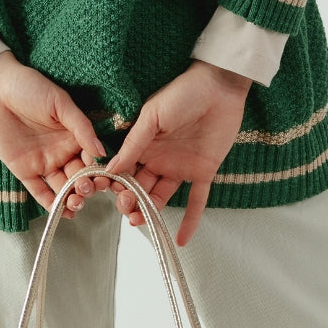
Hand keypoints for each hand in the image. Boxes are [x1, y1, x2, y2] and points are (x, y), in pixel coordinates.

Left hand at [0, 51, 107, 220]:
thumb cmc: (29, 87)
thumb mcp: (60, 103)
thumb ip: (81, 127)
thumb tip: (102, 151)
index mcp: (74, 135)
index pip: (92, 158)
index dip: (100, 170)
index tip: (105, 178)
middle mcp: (62, 151)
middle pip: (80, 176)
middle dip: (87, 186)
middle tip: (87, 189)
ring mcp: (44, 162)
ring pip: (63, 187)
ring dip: (72, 197)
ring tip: (76, 202)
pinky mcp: (24, 170)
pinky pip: (40, 191)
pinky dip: (51, 203)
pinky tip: (62, 211)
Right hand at [101, 61, 252, 246]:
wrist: (220, 87)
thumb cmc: (183, 93)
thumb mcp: (152, 116)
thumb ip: (134, 144)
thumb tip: (110, 168)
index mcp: (144, 145)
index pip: (125, 171)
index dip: (116, 184)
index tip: (107, 193)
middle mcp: (159, 159)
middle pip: (140, 188)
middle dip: (130, 202)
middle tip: (127, 208)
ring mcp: (181, 167)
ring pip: (160, 197)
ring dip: (150, 212)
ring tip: (140, 222)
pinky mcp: (204, 172)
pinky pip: (196, 201)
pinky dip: (190, 221)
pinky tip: (181, 239)